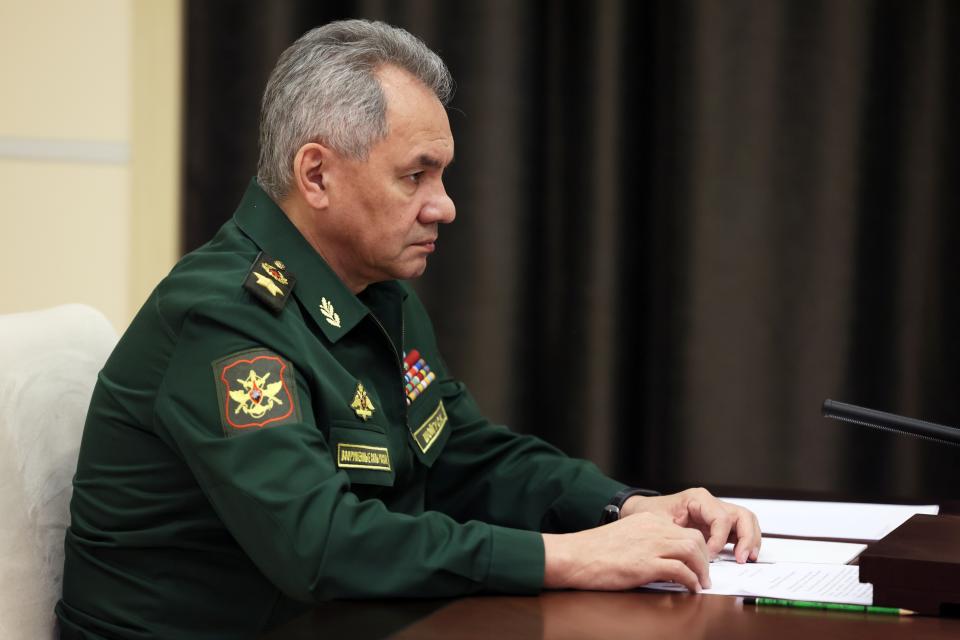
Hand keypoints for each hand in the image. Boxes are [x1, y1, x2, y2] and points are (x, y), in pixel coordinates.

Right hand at [542, 511, 710, 592]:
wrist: (575, 555)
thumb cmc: (593, 550)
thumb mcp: (624, 536)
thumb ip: (644, 539)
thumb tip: (660, 555)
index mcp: (647, 520)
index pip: (684, 529)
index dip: (697, 547)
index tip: (698, 560)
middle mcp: (653, 529)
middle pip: (694, 538)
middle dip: (705, 558)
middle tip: (704, 573)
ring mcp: (651, 545)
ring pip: (692, 550)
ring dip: (702, 569)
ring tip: (701, 582)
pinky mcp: (646, 564)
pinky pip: (681, 570)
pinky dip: (690, 580)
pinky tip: (690, 587)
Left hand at [620, 487, 761, 562]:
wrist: (643, 511)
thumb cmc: (650, 513)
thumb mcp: (659, 522)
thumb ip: (676, 536)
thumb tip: (692, 554)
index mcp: (698, 498)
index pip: (721, 518)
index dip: (719, 539)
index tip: (710, 555)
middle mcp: (711, 504)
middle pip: (742, 516)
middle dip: (747, 538)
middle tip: (743, 558)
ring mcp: (717, 513)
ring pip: (746, 522)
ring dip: (751, 540)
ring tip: (747, 558)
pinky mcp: (718, 525)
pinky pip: (739, 531)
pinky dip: (745, 543)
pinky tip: (742, 556)